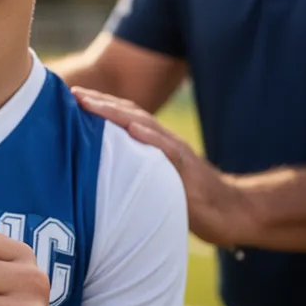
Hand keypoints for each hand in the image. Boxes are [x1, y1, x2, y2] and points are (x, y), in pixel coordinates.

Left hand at [71, 87, 249, 247]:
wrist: (233, 213)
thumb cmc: (192, 201)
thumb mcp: (157, 183)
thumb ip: (135, 172)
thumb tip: (103, 175)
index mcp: (155, 144)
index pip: (124, 118)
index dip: (100, 106)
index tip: (73, 97)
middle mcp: (164, 142)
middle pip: (129, 114)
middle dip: (100, 102)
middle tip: (72, 92)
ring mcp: (177, 153)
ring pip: (144, 126)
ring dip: (115, 112)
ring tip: (90, 103)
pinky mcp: (189, 170)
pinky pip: (169, 151)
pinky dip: (151, 138)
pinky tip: (133, 129)